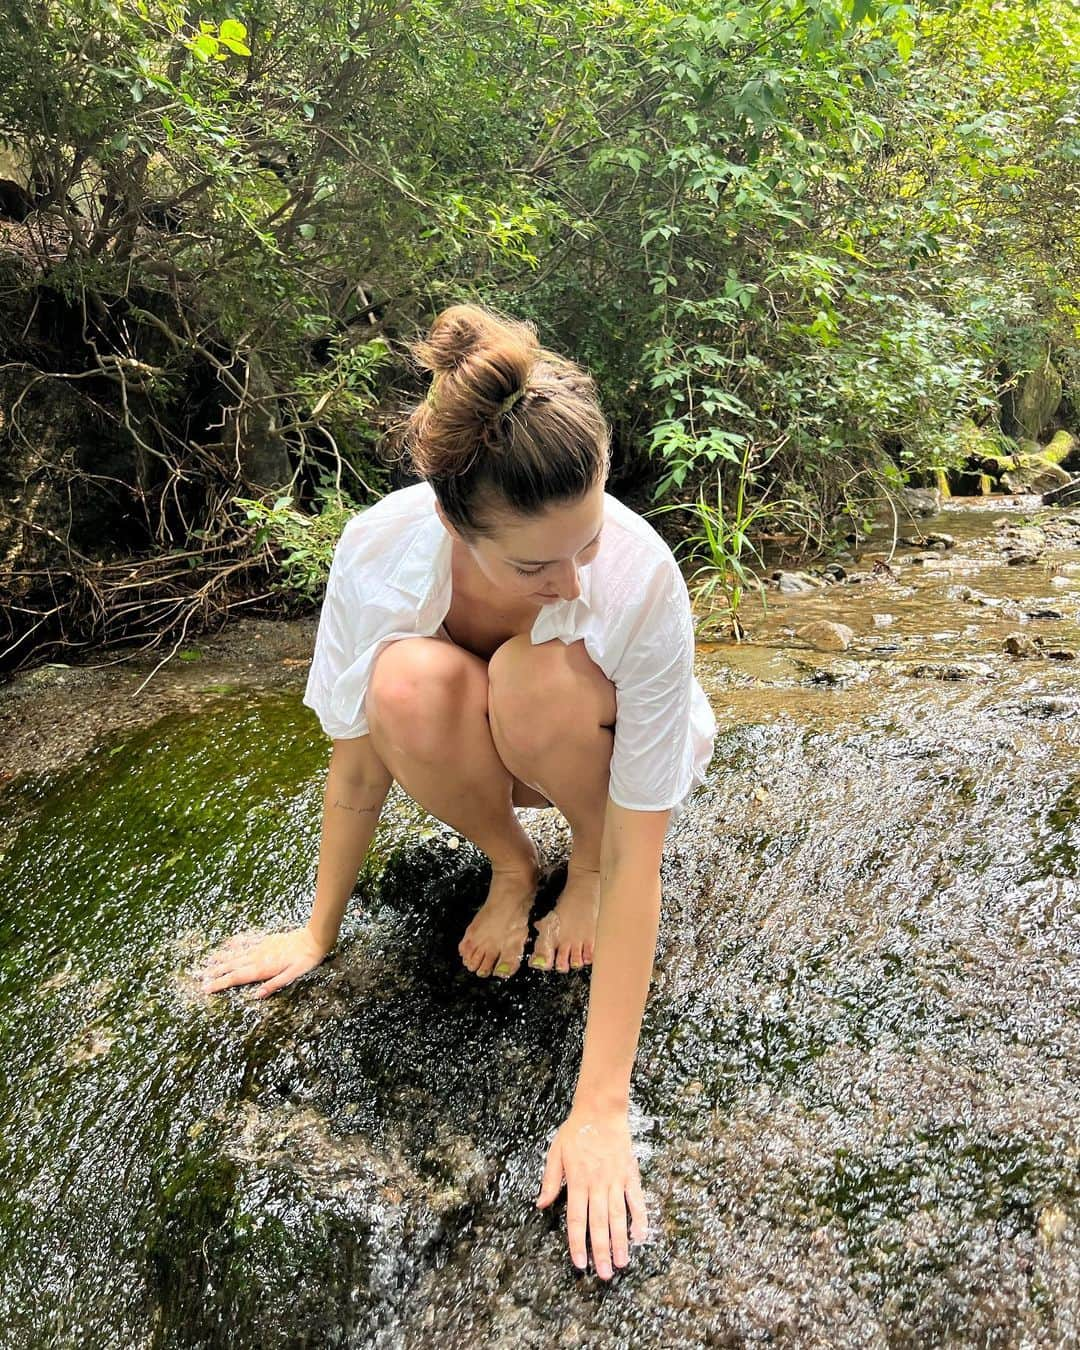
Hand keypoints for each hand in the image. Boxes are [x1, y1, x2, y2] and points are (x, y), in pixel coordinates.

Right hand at [200, 926, 330, 998]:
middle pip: (231, 966)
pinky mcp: (266, 940)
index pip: (236, 978)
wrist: (313, 939)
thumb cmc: (305, 960)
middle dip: (214, 973)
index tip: (205, 988)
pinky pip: (246, 941)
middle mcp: (257, 957)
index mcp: (262, 968)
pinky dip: (235, 943)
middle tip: (198, 977)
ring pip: (236, 954)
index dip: (220, 983)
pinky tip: (227, 943)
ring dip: (221, 959)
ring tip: (207, 962)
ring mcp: (260, 947)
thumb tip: (256, 996)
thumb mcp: (293, 976)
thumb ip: (274, 985)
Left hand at [535, 1105, 648, 1278]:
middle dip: (600, 1251)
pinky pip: (636, 1199)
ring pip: (617, 1216)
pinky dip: (639, 1218)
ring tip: (622, 1263)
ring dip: (620, 1241)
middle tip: (604, 1275)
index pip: (576, 1219)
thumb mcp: (555, 1152)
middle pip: (598, 1223)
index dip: (577, 1243)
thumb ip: (550, 1180)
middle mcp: (597, 1184)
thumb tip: (540, 1204)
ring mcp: (615, 1180)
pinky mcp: (629, 1174)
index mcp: (577, 1181)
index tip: (580, 1264)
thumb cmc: (576, 1131)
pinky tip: (640, 1235)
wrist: (601, 1110)